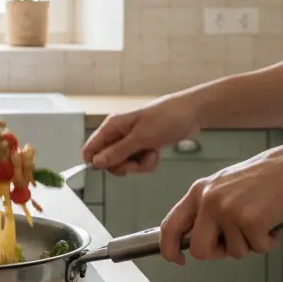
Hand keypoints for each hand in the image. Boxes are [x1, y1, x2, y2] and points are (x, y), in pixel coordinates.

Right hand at [83, 96, 201, 175]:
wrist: (191, 114)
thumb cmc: (166, 118)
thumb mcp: (141, 137)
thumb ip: (118, 152)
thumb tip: (96, 163)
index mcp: (112, 126)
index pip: (90, 149)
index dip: (97, 162)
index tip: (114, 167)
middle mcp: (118, 134)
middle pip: (107, 160)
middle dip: (123, 165)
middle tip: (136, 162)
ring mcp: (130, 140)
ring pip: (123, 163)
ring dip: (138, 164)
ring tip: (151, 153)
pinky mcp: (142, 145)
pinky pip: (137, 162)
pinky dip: (147, 162)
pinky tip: (156, 153)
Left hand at [159, 144, 282, 264]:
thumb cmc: (266, 178)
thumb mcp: (225, 187)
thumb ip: (207, 210)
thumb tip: (196, 239)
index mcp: (198, 192)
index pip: (170, 225)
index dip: (169, 248)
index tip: (177, 259)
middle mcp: (208, 201)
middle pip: (199, 249)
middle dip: (218, 252)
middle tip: (237, 240)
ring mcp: (228, 211)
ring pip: (233, 252)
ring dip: (250, 243)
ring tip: (261, 220)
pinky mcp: (250, 221)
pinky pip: (257, 248)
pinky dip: (268, 242)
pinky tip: (273, 221)